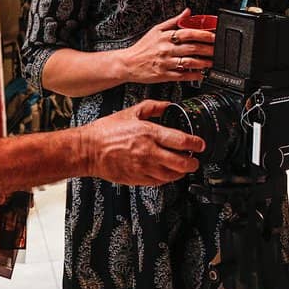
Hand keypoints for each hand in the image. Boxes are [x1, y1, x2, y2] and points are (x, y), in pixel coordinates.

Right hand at [82, 100, 203, 185]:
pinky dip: (167, 179)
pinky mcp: (137, 178)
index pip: (181, 141)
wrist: (88, 150)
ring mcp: (143, 167)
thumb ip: (152, 107)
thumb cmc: (105, 132)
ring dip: (181, 172)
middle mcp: (148, 152)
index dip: (195, 144)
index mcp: (149, 133)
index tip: (200, 144)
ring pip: (172, 175)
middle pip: (181, 162)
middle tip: (195, 160)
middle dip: (193, 163)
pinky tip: (167, 173)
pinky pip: (159, 182)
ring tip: (183, 167)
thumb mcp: (130, 112)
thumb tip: (167, 106)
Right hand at [122, 9, 215, 83]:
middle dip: (207, 49)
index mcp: (165, 36)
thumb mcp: (156, 30)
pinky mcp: (164, 75)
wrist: (128, 63)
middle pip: (191, 48)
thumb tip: (188, 12)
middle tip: (217, 49)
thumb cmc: (143, 47)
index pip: (187, 33)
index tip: (213, 35)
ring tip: (212, 62)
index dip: (202, 34)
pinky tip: (201, 74)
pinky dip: (193, 75)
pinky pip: (182, 76)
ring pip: (188, 62)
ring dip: (203, 63)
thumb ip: (174, 21)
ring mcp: (166, 63)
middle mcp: (166, 49)